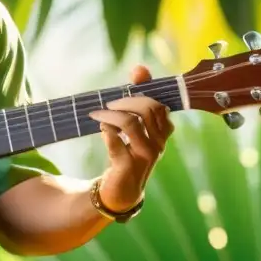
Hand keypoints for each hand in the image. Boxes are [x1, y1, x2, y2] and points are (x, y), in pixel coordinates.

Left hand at [88, 64, 173, 211]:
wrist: (121, 191)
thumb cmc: (127, 153)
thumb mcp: (133, 125)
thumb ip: (136, 97)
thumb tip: (140, 68)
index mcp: (163, 131)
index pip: (159, 103)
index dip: (144, 90)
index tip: (130, 82)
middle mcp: (158, 143)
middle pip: (148, 109)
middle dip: (124, 100)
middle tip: (107, 103)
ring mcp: (145, 157)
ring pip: (131, 123)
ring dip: (111, 114)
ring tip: (97, 114)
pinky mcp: (128, 168)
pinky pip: (117, 143)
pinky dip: (106, 132)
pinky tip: (102, 129)